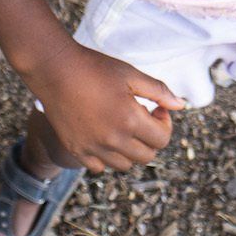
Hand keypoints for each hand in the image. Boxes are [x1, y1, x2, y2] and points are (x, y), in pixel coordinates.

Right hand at [21, 42, 183, 173]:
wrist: (54, 69)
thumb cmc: (94, 68)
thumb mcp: (131, 74)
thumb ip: (158, 91)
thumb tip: (181, 105)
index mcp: (130, 120)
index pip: (162, 140)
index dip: (164, 124)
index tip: (156, 108)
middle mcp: (113, 140)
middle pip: (146, 156)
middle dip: (150, 138)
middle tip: (142, 118)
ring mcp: (93, 148)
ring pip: (124, 165)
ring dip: (130, 149)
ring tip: (123, 127)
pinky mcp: (76, 149)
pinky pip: (99, 167)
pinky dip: (106, 157)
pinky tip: (104, 136)